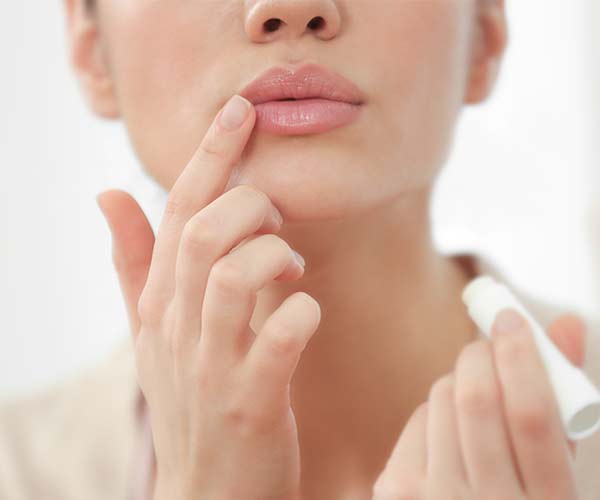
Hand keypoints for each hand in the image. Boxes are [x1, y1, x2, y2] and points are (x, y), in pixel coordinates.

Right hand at [96, 94, 320, 499]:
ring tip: (291, 266)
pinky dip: (300, 313)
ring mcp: (212, 366)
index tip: (240, 111)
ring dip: (272, 255)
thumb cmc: (191, 396)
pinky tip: (305, 310)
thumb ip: (134, 261)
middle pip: (201, 234)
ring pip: (231, 278)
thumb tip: (109, 192)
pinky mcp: (251, 403)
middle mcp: (178, 327)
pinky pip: (278, 340)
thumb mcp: (154, 328)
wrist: (207, 489)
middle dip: (248, 203)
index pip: (178, 212)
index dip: (210, 155)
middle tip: (276, 217)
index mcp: (160, 302)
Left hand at [372, 309, 586, 499]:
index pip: (532, 417)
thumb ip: (563, 398)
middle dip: (480, 355)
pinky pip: (417, 419)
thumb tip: (565, 323)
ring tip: (474, 397)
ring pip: (440, 401)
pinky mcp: (397, 490)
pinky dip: (435, 411)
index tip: (512, 319)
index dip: (522, 358)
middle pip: (475, 401)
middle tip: (486, 344)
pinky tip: (449, 432)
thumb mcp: (558, 467)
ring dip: (458, 382)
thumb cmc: (522, 496)